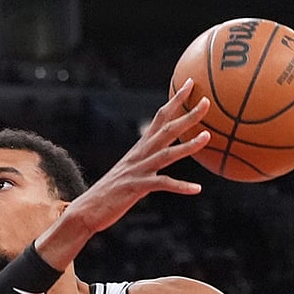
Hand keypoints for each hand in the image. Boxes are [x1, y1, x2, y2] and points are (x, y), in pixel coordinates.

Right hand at [67, 80, 209, 235]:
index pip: (159, 118)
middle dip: (187, 115)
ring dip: (188, 146)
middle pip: (166, 130)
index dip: (175, 100)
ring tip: (207, 137)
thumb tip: (159, 160)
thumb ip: (145, 163)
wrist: (86, 210)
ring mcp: (137, 171)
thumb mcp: (130, 172)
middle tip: (207, 102)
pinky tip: (197, 189)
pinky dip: (180, 186)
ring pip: (166, 154)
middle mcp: (139, 155)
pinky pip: (162, 184)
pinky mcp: (136, 188)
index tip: (189, 84)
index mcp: (139, 149)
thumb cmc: (109, 194)